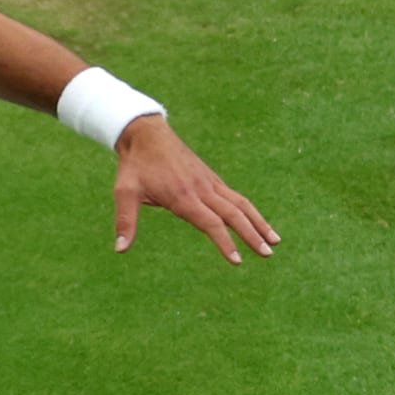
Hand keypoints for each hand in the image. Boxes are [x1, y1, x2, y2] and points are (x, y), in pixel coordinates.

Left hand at [112, 116, 280, 264]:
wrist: (147, 134)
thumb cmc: (135, 166)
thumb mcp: (124, 192)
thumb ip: (125, 221)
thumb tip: (119, 249)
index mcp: (183, 197)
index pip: (210, 223)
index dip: (225, 242)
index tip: (237, 260)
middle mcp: (202, 190)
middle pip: (233, 215)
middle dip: (252, 235)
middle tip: (267, 254)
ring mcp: (210, 182)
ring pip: (241, 204)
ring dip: (259, 222)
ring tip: (275, 241)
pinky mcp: (211, 178)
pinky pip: (236, 196)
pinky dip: (250, 210)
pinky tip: (258, 223)